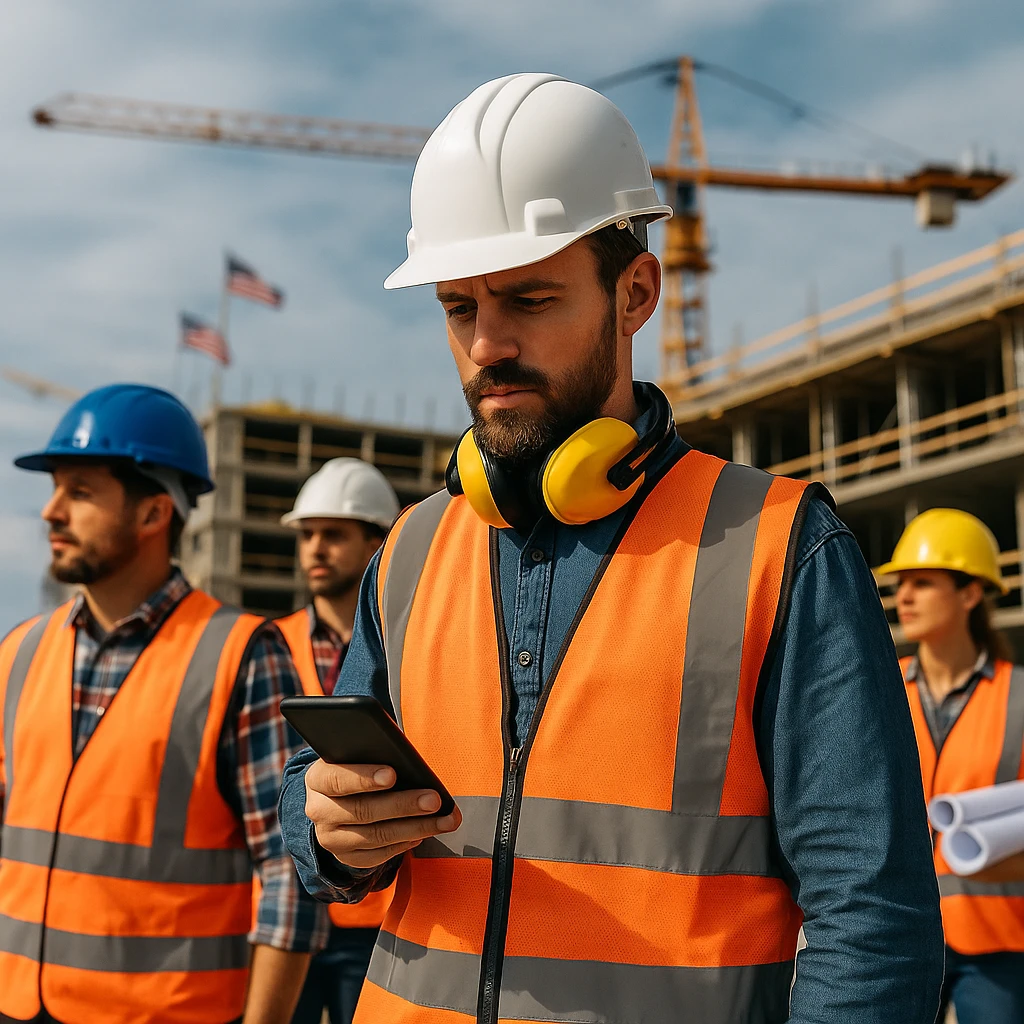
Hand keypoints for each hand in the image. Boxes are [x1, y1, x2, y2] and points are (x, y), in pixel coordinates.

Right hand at [305, 761, 460, 868]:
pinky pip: (378, 855)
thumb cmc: (355, 769)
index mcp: (319, 779)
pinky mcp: (346, 857)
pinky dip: (404, 844)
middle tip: (433, 800)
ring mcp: (331, 838)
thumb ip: (373, 753)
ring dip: (415, 827)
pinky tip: (424, 833)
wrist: (333, 801)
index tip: (392, 774)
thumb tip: (407, 759)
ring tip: (443, 819)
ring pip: (376, 836)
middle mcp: (319, 811)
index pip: (337, 779)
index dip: (364, 778)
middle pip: (364, 811)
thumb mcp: (355, 756)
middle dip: (403, 805)